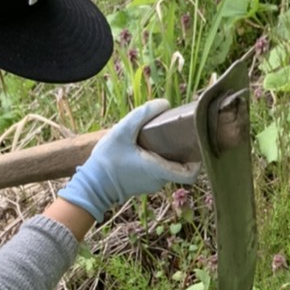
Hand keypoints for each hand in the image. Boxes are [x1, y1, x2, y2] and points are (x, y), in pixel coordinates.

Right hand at [57, 100, 201, 223]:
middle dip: (180, 149)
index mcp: (159, 170)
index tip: (196, 144)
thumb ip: (143, 114)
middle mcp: (160, 180)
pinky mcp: (143, 184)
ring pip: (168, 166)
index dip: (198, 160)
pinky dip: (156, 159)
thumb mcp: (122, 131)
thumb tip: (165, 103)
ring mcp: (152, 184)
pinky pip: (157, 170)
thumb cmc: (107, 160)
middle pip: (180, 165)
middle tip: (175, 131)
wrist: (91, 186)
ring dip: (166, 153)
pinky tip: (145, 146)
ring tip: (157, 136)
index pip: (191, 174)